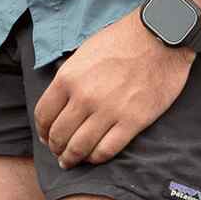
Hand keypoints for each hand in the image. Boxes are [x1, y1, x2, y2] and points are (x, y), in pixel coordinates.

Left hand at [34, 11, 194, 166]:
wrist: (158, 38)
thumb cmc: (120, 41)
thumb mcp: (82, 54)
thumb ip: (69, 78)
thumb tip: (60, 100)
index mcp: (67, 78)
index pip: (43, 114)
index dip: (42, 130)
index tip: (45, 137)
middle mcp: (83, 97)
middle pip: (59, 134)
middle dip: (55, 147)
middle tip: (58, 153)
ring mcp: (108, 111)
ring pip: (80, 146)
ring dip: (72, 158)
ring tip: (71, 161)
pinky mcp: (133, 121)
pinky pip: (108, 149)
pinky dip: (96, 158)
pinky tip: (94, 157)